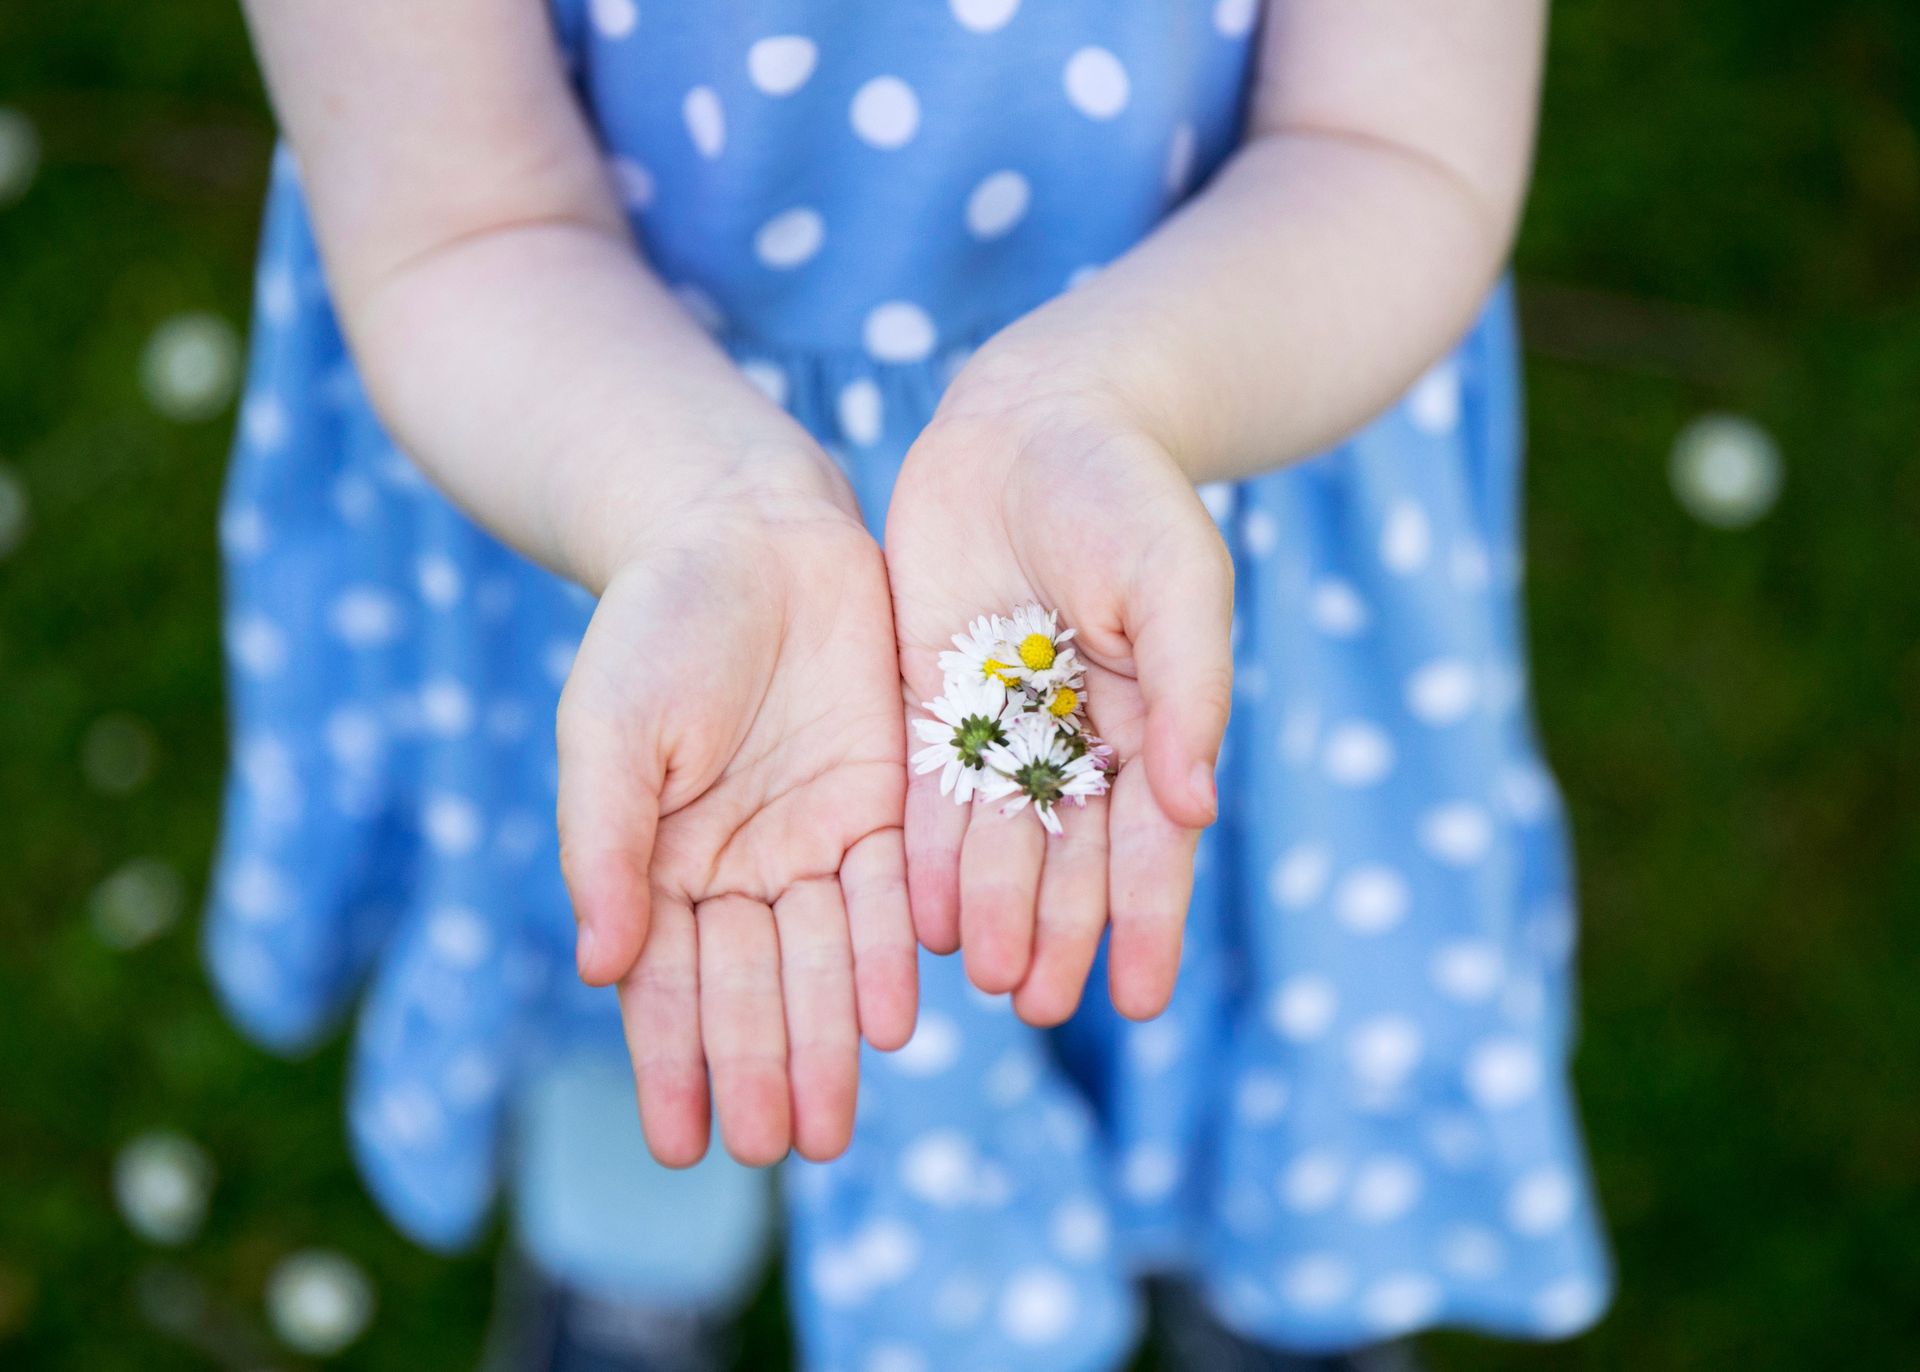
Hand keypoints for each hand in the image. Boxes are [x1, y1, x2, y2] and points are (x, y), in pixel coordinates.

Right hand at [557, 459, 916, 1166]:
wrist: (746, 527)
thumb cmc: (655, 624)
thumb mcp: (608, 731)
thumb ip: (603, 845)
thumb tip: (600, 967)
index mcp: (657, 858)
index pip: (664, 982)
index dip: (672, 1063)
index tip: (681, 1148)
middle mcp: (738, 863)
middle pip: (750, 985)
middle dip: (762, 1068)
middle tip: (780, 1150)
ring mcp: (812, 834)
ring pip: (822, 957)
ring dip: (825, 1039)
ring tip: (831, 1126)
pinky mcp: (882, 797)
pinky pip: (889, 891)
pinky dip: (888, 954)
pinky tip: (893, 1020)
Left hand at [884, 357, 1233, 1025]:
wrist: (1033, 419)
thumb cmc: (1127, 493)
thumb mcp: (1177, 578)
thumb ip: (1191, 688)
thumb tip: (1196, 807)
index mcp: (1149, 725)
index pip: (1150, 845)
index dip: (1146, 921)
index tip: (1138, 998)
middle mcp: (1074, 744)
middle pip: (1068, 861)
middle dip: (1059, 933)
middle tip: (1039, 1005)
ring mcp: (999, 729)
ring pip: (996, 843)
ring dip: (994, 911)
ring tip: (985, 977)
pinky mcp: (931, 704)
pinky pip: (925, 795)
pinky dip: (926, 855)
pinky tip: (920, 917)